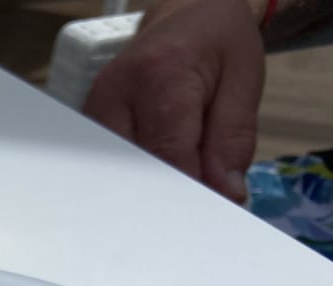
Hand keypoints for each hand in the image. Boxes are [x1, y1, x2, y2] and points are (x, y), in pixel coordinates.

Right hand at [83, 0, 265, 201]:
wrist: (186, 15)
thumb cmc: (217, 44)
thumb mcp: (244, 80)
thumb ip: (234, 138)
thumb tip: (225, 195)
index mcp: (160, 76)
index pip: (168, 156)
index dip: (189, 195)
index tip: (209, 218)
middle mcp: (115, 95)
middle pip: (134, 171)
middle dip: (166, 200)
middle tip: (194, 218)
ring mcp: (94, 112)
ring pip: (116, 175)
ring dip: (146, 193)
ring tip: (174, 202)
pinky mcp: (89, 126)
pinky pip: (108, 167)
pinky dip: (132, 183)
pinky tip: (151, 189)